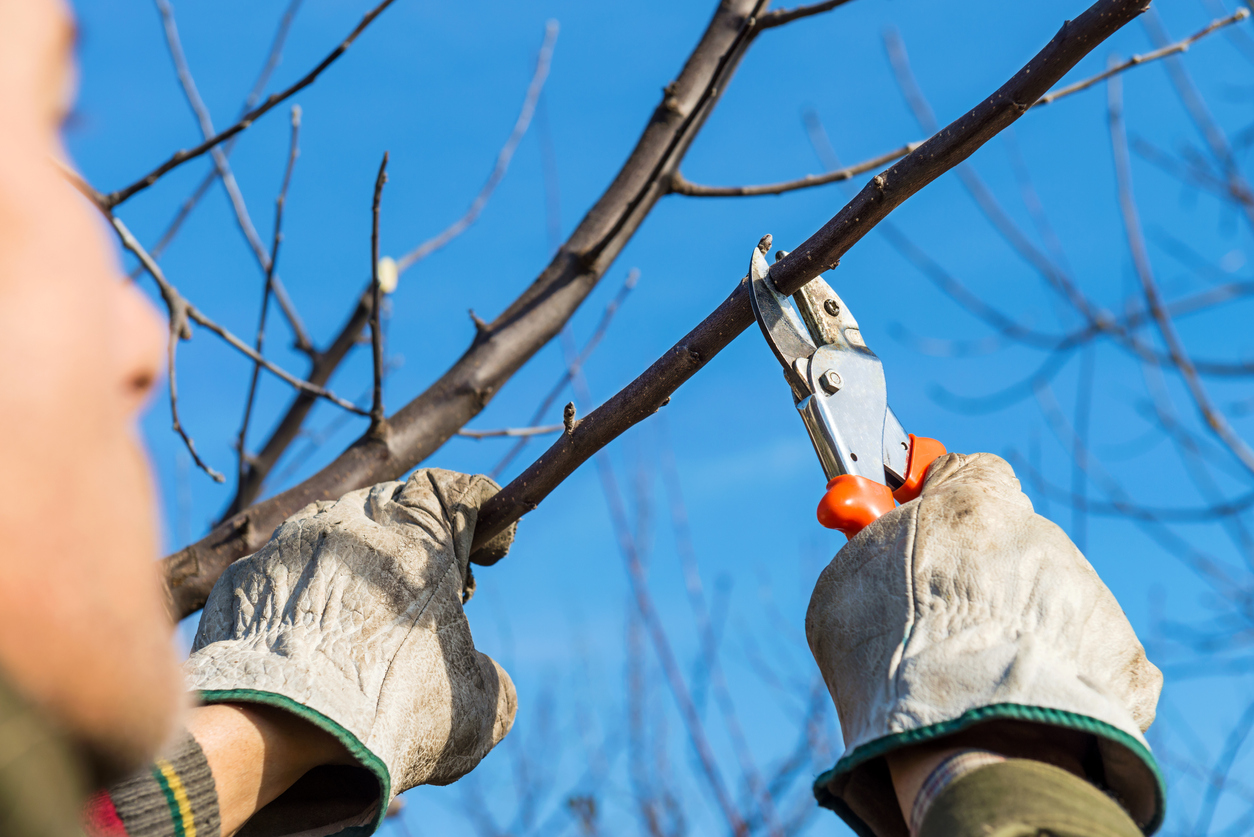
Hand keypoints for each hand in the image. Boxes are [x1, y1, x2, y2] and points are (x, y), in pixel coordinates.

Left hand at [185, 469, 517, 835]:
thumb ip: (489, 675)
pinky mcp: (240, 577)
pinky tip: (303, 642)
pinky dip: (298, 595)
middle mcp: (352, 520)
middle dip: (415, 540)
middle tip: (426, 591)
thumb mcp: (479, 708)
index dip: (484, 515)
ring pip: (331, 528)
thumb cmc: (387, 713)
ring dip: (353, 560)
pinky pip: (279, 570)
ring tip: (359, 615)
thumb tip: (480, 677)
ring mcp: (288, 542)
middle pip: (393, 501)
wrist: (273, 735)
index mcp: (420, 535)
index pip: (458, 489)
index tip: (489, 553)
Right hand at [804, 453, 1162, 836]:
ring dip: (1016, 628)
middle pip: (1008, 543)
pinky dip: (1057, 677)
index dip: (939, 499)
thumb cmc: (889, 657)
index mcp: (974, 502)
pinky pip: (1086, 657)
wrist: (964, 742)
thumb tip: (871, 543)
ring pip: (1045, 600)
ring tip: (971, 677)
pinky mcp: (1124, 657)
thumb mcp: (846, 585)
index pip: (968, 471)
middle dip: (979, 573)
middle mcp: (1041, 535)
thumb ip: (870, 550)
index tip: (917, 519)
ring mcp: (1089, 595)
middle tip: (939, 619)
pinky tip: (1018, 704)